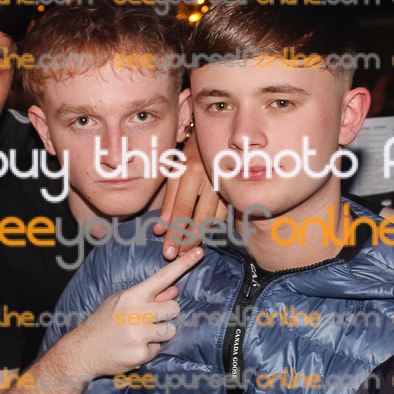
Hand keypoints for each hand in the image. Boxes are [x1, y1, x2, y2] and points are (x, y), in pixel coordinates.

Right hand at [61, 247, 203, 377]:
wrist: (82, 351)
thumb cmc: (104, 323)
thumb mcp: (120, 302)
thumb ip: (148, 297)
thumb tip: (174, 290)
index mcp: (132, 296)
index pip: (163, 277)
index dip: (183, 264)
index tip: (200, 252)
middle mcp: (136, 313)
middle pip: (174, 309)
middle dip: (166, 315)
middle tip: (150, 320)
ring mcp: (139, 335)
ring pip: (170, 331)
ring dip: (160, 334)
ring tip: (141, 335)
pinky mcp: (141, 354)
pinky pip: (159, 350)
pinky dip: (149, 350)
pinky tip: (133, 348)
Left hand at [154, 133, 226, 259]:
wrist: (213, 137)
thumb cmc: (188, 155)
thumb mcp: (173, 172)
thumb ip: (168, 202)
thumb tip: (159, 229)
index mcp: (191, 172)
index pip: (181, 211)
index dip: (174, 234)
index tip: (168, 251)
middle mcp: (210, 180)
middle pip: (199, 219)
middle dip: (188, 241)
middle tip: (177, 256)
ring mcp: (225, 186)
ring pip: (214, 219)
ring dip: (201, 237)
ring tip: (189, 250)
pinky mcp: (234, 190)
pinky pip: (225, 215)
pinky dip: (213, 227)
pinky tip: (203, 235)